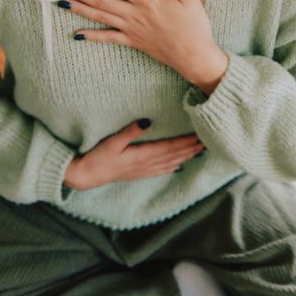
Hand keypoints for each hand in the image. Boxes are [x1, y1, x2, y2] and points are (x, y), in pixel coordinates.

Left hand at [59, 0, 226, 87]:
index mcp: (148, 0)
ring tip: (63, 3)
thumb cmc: (195, 26)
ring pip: (102, 17)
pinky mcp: (133, 42)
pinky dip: (92, 36)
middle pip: (103, 1)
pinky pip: (109, 38)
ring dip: (81, 9)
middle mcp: (136, 14)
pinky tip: (77, 34)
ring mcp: (132, 30)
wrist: (195, 56)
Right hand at [65, 120, 205, 189]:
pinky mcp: (138, 173)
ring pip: (170, 163)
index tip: (200, 136)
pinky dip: (172, 166)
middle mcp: (146, 164)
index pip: (170, 147)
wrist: (87, 175)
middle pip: (174, 155)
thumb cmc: (98, 157)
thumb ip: (130, 131)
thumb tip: (147, 120)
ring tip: (199, 151)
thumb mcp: (112, 141)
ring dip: (186, 157)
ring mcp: (143, 170)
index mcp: (142, 155)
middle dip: (191, 148)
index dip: (186, 142)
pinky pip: (160, 170)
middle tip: (208, 142)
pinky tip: (179, 165)